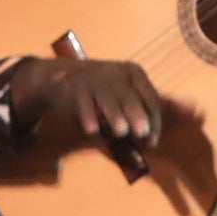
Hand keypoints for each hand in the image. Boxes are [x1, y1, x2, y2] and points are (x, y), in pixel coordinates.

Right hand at [7, 55, 162, 154]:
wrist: (63, 77)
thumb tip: (145, 143)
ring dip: (115, 115)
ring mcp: (95, 78)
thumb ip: (135, 113)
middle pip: (130, 97)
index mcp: (134, 72)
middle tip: (141, 132)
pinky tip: (92, 130)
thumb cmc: (103, 92)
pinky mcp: (76, 86)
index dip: (153, 120)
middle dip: (136, 114)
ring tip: (121, 132)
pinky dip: (88, 116)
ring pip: (108, 99)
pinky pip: (84, 103)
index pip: (149, 98)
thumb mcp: (122, 95)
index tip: (151, 142)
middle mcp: (117, 72)